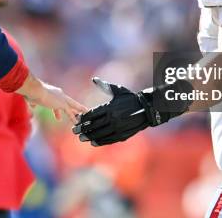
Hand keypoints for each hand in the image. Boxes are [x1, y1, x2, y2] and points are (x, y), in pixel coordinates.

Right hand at [17, 74, 86, 122]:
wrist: (35, 90)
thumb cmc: (32, 92)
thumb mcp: (33, 99)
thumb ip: (34, 103)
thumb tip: (33, 107)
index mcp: (51, 91)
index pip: (57, 100)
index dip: (57, 108)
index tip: (59, 115)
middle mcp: (58, 94)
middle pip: (68, 101)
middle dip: (72, 107)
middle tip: (77, 112)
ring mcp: (61, 99)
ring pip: (72, 105)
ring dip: (78, 110)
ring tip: (84, 113)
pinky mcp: (62, 104)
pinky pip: (70, 112)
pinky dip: (73, 117)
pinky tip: (76, 122)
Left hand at [72, 77, 188, 145]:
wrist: (147, 109)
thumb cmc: (130, 98)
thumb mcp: (118, 90)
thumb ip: (105, 86)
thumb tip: (94, 79)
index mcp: (110, 107)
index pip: (92, 115)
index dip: (83, 119)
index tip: (76, 120)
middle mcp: (113, 118)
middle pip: (94, 125)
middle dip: (83, 129)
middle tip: (74, 131)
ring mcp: (118, 128)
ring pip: (100, 134)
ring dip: (89, 136)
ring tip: (82, 138)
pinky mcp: (123, 135)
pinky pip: (109, 139)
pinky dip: (100, 141)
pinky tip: (93, 142)